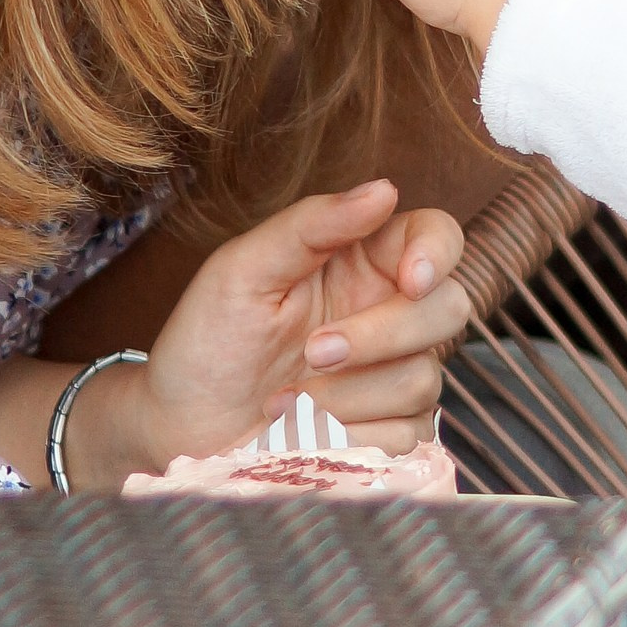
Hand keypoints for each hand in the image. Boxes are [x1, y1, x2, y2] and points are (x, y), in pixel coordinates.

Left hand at [64, 181, 470, 485]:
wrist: (178, 429)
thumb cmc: (207, 341)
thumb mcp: (243, 270)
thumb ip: (311, 225)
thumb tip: (384, 189)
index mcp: (360, 261)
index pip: (436, 236)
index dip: (438, 253)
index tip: (410, 280)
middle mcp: (386, 313)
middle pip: (448, 310)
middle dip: (382, 337)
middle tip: (312, 352)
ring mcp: (391, 375)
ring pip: (423, 379)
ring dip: (346, 397)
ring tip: (282, 401)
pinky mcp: (386, 432)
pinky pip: (407, 435)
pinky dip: (349, 437)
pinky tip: (302, 433)